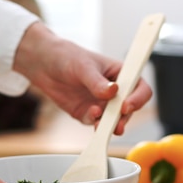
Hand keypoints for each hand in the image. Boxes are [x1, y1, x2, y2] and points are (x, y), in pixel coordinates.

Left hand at [13, 22, 152, 134]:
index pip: (139, 88)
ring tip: (102, 126)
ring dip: (110, 125)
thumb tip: (112, 92)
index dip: (137, 99)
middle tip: (116, 124)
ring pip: (112, 120)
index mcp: (121, 74)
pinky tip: (90, 115)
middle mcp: (114, 91)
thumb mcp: (83, 66)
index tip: (126, 106)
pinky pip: (94, 123)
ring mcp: (100, 103)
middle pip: (128, 109)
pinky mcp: (86, 113)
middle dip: (123, 118)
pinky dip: (94, 123)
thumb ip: (97, 82)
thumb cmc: (67, 56)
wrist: (43, 64)